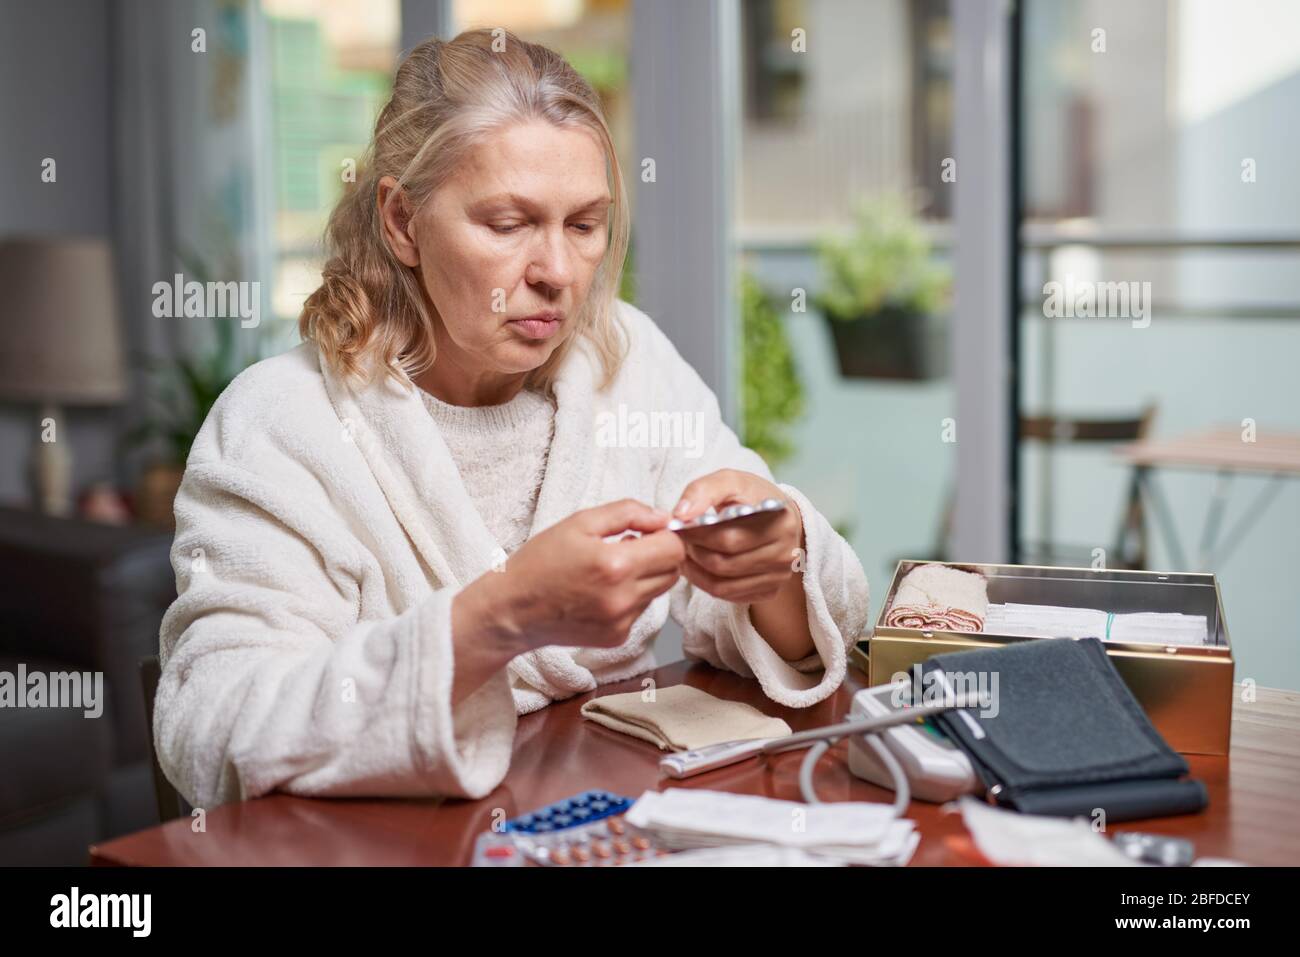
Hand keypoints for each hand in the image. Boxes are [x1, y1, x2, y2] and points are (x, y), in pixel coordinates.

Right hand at [459, 498, 685, 654]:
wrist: (512, 610)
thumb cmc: (540, 561)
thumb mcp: (579, 522)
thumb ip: (627, 513)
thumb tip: (663, 517)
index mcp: (616, 565)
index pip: (673, 549)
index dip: (664, 535)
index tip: (645, 532)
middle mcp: (623, 598)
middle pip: (673, 572)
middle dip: (658, 556)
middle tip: (628, 548)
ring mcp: (621, 622)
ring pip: (658, 592)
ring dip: (644, 577)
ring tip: (609, 570)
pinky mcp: (617, 638)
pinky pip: (640, 611)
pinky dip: (629, 598)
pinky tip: (600, 592)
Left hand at [672, 469, 803, 604]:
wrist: (779, 518)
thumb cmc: (751, 498)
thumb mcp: (730, 481)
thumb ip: (703, 491)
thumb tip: (680, 515)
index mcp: (778, 520)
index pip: (728, 538)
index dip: (697, 535)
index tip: (679, 527)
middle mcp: (785, 552)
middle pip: (723, 564)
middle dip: (694, 552)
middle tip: (680, 541)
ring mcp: (779, 575)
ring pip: (723, 585)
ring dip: (695, 571)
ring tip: (685, 553)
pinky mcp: (770, 591)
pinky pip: (729, 595)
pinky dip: (706, 584)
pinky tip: (698, 567)